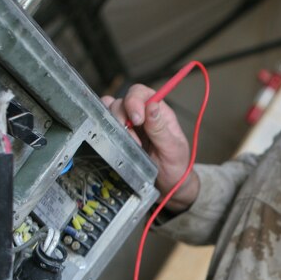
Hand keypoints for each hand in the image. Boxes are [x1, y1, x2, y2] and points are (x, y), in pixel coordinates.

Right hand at [102, 84, 199, 211]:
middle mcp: (143, 115)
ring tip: (128, 143)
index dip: (134, 101)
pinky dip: (105, 128)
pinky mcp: (119, 136)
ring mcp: (130, 125)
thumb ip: (161, 128)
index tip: (137, 119)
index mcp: (159, 113)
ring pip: (111, 111)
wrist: (169, 185)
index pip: (142, 93)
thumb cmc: (175, 166)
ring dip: (114, 124)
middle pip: (123, 101)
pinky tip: (115, 141)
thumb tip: (152, 106)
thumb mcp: (173, 149)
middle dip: (122, 116)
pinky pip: (106, 124)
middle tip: (132, 138)